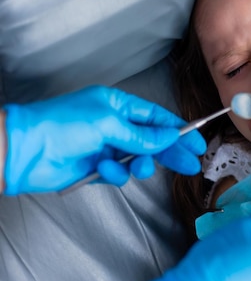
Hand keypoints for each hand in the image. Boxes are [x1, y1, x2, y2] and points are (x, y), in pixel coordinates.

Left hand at [3, 86, 205, 194]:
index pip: (155, 117)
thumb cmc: (61, 125)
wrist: (24, 152)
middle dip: (170, 152)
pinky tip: (104, 170)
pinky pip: (118, 174)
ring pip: (138, 159)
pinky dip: (115, 174)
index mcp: (117, 105)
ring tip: (137, 167)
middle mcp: (113, 125)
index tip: (196, 142)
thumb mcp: (109, 123)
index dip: (178, 129)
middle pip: (152, 139)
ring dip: (140, 164)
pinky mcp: (96, 168)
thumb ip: (142, 135)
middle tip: (189, 165)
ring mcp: (105, 147)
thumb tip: (170, 137)